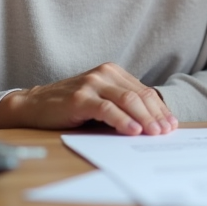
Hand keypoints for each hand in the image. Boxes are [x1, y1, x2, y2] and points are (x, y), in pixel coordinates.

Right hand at [0, 62, 177, 135]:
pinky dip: (123, 120)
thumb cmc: (70, 105)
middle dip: (156, 115)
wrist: (34, 104)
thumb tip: (151, 123)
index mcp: (113, 72)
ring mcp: (92, 83)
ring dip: (144, 119)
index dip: (160, 108)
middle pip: (139, 95)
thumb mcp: (99, 98)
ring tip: (155, 133)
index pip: (144, 91)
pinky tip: (133, 131)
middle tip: (167, 132)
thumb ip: (121, 104)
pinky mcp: (80, 98)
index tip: (172, 124)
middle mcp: (104, 73)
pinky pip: (107, 109)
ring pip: (127, 100)